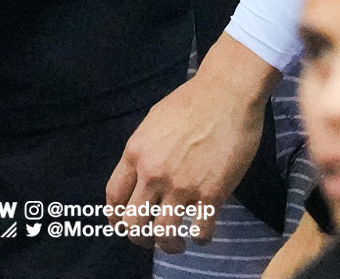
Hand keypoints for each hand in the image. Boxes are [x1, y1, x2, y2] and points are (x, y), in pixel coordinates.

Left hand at [107, 39, 278, 252]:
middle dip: (139, 239)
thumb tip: (143, 172)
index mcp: (135, 153)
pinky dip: (201, 238)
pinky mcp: (212, 194)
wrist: (226, 93)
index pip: (113, 196)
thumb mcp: (154, 122)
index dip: (114, 218)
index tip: (120, 225)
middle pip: (133, 224)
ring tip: (177, 243)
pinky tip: (204, 232)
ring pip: (164, 235)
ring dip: (169, 246)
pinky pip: (201, 231)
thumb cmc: (191, 101)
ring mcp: (182, 186)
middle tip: (151, 240)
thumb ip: (145, 150)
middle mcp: (153, 174)